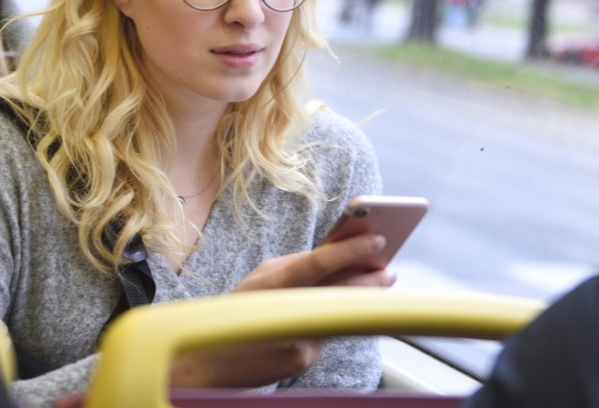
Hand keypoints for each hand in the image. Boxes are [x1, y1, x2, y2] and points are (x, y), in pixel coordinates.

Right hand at [168, 233, 395, 387]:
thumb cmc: (239, 309)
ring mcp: (296, 339)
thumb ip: (297, 265)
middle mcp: (285, 311)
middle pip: (340, 292)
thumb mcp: (261, 277)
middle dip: (370, 280)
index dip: (351, 250)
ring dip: (362, 298)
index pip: (319, 262)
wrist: (209, 361)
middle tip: (389, 269)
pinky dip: (329, 322)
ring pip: (338, 313)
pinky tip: (328, 316)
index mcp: (272, 283)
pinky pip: (325, 334)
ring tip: (383, 282)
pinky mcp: (303, 360)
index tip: (377, 238)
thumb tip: (337, 253)